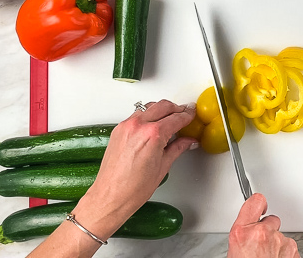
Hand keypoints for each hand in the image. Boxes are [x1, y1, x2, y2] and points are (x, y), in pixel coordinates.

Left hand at [72, 100, 196, 239]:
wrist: (111, 196)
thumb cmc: (133, 188)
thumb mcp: (163, 166)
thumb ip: (177, 148)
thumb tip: (187, 141)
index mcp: (152, 134)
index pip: (176, 118)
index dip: (187, 116)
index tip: (192, 116)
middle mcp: (138, 126)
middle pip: (163, 106)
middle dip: (176, 108)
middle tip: (184, 114)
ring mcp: (126, 126)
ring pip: (149, 107)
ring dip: (161, 109)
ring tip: (170, 118)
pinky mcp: (118, 130)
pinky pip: (137, 115)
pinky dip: (148, 115)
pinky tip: (153, 124)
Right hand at [229, 193, 299, 257]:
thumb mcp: (234, 250)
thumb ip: (243, 234)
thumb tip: (246, 233)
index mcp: (242, 233)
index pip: (255, 201)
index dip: (259, 203)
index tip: (262, 206)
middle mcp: (262, 233)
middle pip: (271, 220)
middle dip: (268, 230)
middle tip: (260, 245)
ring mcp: (280, 241)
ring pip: (281, 236)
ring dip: (276, 244)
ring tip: (267, 256)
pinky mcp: (292, 250)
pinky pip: (289, 247)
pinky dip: (284, 253)